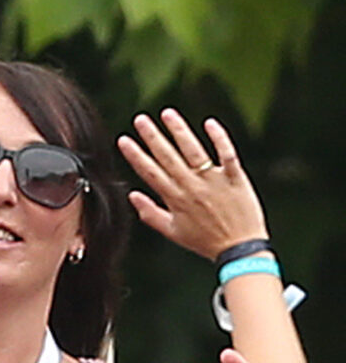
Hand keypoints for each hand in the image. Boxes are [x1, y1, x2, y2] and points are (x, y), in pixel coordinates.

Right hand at [119, 110, 267, 259]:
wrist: (239, 249)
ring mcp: (213, 181)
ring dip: (179, 131)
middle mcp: (191, 187)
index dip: (135, 155)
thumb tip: (132, 196)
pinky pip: (226, 154)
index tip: (124, 140)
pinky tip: (209, 123)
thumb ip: (150, 214)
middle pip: (168, 157)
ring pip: (193, 151)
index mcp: (175, 199)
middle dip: (152, 136)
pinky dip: (219, 138)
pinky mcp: (235, 178)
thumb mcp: (173, 232)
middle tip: (140, 119)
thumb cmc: (206, 241)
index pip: (150, 172)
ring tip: (167, 114)